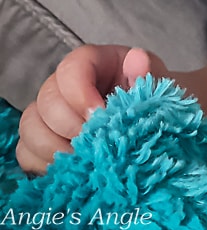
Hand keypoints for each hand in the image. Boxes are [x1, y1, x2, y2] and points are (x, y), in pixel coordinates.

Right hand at [15, 44, 165, 173]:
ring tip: (84, 159)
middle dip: (69, 125)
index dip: (79, 93)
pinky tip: (71, 169)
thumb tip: (138, 59)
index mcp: (93, 62)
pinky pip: (26, 152)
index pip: (71, 69)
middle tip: (94, 143)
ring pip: (31, 126)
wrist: (154, 119)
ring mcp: (50, 114)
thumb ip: (148, 71)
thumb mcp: (156, 79)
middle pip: (46, 100)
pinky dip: (43, 164)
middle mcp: (65, 85)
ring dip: (54, 147)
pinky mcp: (44, 141)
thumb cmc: (152, 96)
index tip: (100, 116)